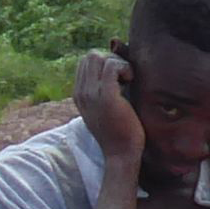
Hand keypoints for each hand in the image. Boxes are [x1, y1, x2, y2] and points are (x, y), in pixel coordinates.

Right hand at [72, 49, 143, 169]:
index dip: (105, 62)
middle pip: (91, 55)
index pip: (86, 62)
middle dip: (111, 58)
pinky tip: (130, 80)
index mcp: (79, 94)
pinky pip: (112, 66)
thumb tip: (115, 64)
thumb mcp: (106, 106)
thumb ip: (105, 87)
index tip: (119, 77)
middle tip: (124, 76)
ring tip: (127, 79)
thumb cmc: (120, 130)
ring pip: (99, 56)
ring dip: (118, 62)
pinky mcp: (106, 97)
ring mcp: (91, 94)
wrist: (121, 154)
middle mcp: (81, 93)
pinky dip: (124, 67)